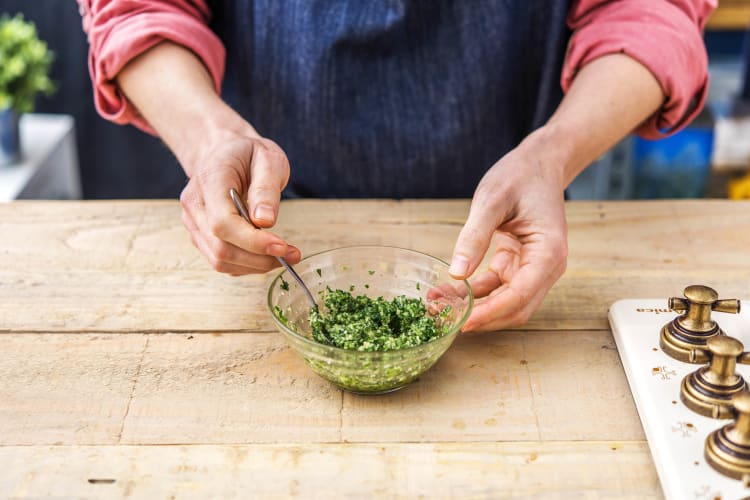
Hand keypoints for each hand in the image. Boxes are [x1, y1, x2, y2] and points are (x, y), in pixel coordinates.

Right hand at [179, 130, 300, 274]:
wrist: (223, 152)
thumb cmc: (247, 154)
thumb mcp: (267, 158)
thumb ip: (266, 188)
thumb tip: (265, 222)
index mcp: (209, 181)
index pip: (223, 223)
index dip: (252, 241)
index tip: (282, 247)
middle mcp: (194, 205)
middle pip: (221, 248)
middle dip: (259, 258)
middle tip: (292, 255)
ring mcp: (193, 222)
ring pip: (219, 259)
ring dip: (255, 266)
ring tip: (284, 256)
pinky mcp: (200, 235)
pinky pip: (221, 260)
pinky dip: (246, 265)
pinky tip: (266, 255)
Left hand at [449, 129, 567, 330]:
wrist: (538, 164)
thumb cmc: (520, 176)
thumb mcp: (491, 201)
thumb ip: (474, 237)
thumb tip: (456, 273)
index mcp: (548, 253)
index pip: (519, 296)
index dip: (490, 313)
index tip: (462, 323)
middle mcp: (547, 267)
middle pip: (516, 308)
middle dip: (482, 318)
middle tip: (445, 321)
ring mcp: (535, 268)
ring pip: (506, 302)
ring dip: (475, 308)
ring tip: (439, 306)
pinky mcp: (520, 265)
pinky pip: (498, 287)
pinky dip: (475, 293)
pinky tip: (448, 291)